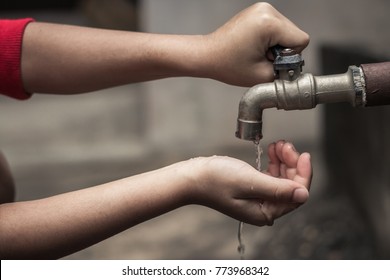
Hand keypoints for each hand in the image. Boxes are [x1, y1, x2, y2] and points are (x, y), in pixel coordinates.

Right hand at [188, 140, 311, 225]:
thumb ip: (277, 188)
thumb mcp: (249, 181)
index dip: (303, 174)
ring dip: (283, 161)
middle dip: (292, 164)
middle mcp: (263, 208)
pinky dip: (273, 163)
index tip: (304, 154)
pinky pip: (270, 176)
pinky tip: (271, 151)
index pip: (295, 196)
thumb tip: (304, 194)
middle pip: (290, 186)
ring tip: (277, 145)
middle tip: (284, 144)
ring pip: (282, 179)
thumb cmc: (214, 180)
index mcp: (264, 212)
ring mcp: (257, 199)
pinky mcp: (251, 189)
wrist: (191, 177)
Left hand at [202, 2, 308, 85]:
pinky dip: (270, 39)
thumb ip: (284, 73)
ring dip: (276, 45)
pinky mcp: (258, 12)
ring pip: (287, 31)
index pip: (301, 40)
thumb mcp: (262, 75)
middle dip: (282, 51)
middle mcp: (267, 10)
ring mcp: (262, 9)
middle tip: (262, 59)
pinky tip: (255, 46)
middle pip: (294, 34)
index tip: (272, 62)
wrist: (208, 55)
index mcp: (269, 23)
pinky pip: (276, 28)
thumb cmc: (227, 64)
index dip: (290, 57)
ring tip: (256, 53)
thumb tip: (295, 70)